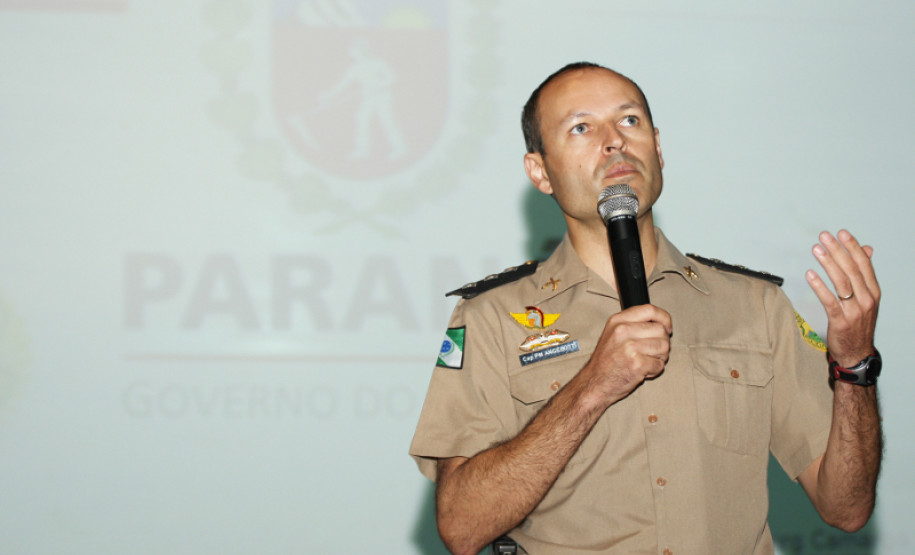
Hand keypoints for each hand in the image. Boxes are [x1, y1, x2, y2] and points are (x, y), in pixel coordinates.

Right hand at [581, 304, 671, 404]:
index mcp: (617, 321)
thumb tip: (661, 322)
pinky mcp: (637, 365)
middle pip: (660, 330)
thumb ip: (632, 324)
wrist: (594, 383)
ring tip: (647, 361)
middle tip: (653, 351)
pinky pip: (660, 364)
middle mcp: (623, 331)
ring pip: (664, 347)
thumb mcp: (612, 334)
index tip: (667, 328)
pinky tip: (644, 371)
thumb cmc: (606, 361)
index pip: (650, 310)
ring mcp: (630, 348)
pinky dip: (655, 370)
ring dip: (660, 357)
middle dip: (662, 342)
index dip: (664, 318)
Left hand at [805, 230, 879, 366]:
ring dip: (828, 263)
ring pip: (841, 282)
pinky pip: (829, 301)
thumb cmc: (859, 323)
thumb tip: (866, 249)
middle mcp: (866, 299)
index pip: (864, 265)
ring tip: (816, 249)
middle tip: (825, 236)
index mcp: (873, 292)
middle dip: (838, 250)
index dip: (853, 247)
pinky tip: (810, 274)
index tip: (842, 233)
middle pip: (851, 270)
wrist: (857, 353)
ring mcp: (854, 311)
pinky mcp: (840, 321)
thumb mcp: (867, 298)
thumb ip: (864, 274)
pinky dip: (820, 286)